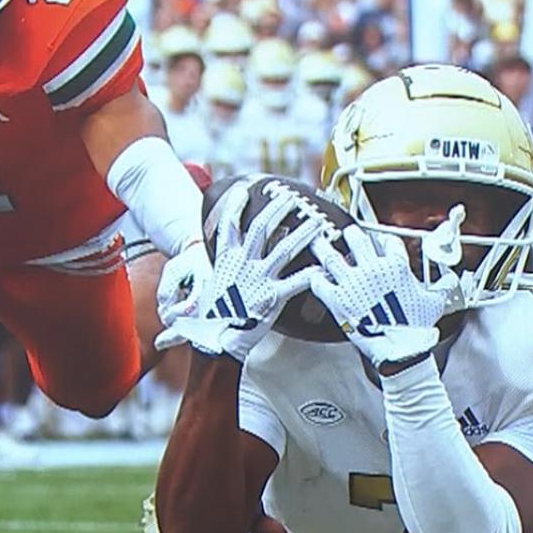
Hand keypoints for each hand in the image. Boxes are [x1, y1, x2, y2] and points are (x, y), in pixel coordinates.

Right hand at [154, 177, 323, 361]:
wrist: (213, 341)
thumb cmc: (210, 318)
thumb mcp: (211, 286)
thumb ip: (223, 270)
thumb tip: (227, 261)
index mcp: (226, 260)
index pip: (230, 225)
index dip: (237, 206)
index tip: (245, 191)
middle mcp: (243, 264)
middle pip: (262, 228)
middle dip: (278, 209)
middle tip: (291, 197)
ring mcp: (258, 279)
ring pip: (284, 249)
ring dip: (303, 233)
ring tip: (317, 222)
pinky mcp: (272, 297)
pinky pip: (296, 282)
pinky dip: (311, 275)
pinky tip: (323, 267)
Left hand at [308, 223, 457, 369]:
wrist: (399, 349)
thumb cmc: (416, 328)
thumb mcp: (435, 303)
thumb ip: (442, 286)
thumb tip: (449, 280)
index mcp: (396, 266)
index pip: (388, 243)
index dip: (384, 241)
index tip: (379, 241)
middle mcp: (372, 269)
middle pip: (357, 240)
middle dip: (351, 234)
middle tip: (347, 233)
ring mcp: (352, 283)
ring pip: (332, 256)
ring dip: (323, 248)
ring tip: (318, 241)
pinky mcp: (337, 299)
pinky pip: (320, 283)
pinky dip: (315, 278)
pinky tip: (313, 276)